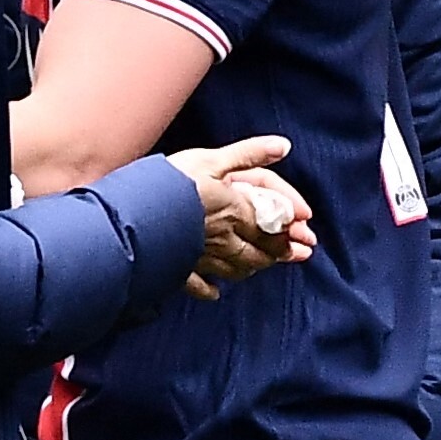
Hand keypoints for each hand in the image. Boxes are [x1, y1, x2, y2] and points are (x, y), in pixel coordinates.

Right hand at [171, 133, 314, 297]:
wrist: (133, 217)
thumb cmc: (171, 184)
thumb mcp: (212, 159)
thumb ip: (249, 154)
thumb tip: (283, 146)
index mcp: (234, 211)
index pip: (271, 223)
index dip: (291, 228)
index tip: (306, 232)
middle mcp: (223, 238)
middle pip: (258, 250)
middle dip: (281, 252)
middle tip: (299, 255)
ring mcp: (201, 257)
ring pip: (235, 268)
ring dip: (252, 268)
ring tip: (262, 267)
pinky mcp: (177, 269)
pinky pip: (196, 285)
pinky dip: (208, 290)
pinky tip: (215, 293)